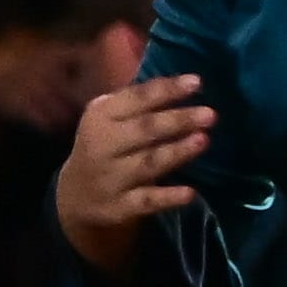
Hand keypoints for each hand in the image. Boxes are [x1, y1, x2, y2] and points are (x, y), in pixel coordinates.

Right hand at [56, 78, 220, 269]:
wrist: (76, 197)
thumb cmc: (106, 145)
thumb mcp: (110, 118)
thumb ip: (140, 100)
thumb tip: (188, 80)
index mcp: (100, 116)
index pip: (135, 99)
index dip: (166, 90)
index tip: (197, 82)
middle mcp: (101, 145)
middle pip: (143, 130)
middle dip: (177, 121)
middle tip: (210, 114)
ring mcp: (109, 178)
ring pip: (147, 164)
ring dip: (176, 152)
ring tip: (203, 140)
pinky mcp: (119, 207)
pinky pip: (146, 201)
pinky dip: (167, 197)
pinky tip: (190, 193)